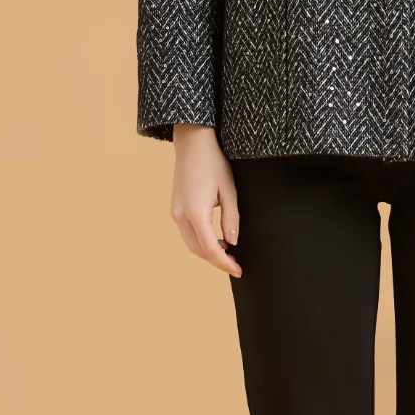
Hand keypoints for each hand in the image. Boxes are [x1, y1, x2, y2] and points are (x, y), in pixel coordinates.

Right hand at [168, 123, 242, 274]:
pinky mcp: (174, 208)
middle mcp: (180, 215)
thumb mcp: (229, 190)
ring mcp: (174, 212)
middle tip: (236, 264)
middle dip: (217, 261)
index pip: (211, 248)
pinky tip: (215, 239)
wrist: (193, 143)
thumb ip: (231, 219)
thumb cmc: (214, 162)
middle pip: (198, 251)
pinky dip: (200, 241)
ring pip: (191, 244)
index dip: (225, 263)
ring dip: (208, 252)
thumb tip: (232, 242)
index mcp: (195, 212)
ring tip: (228, 253)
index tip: (239, 270)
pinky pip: (187, 233)